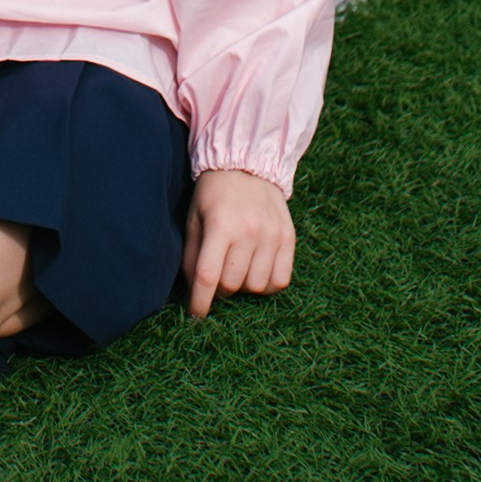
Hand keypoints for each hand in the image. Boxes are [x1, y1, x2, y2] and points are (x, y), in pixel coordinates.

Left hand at [181, 168, 295, 317]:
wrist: (247, 166)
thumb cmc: (214, 195)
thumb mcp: (194, 218)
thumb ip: (191, 255)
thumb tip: (194, 291)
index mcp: (220, 226)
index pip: (207, 276)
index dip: (199, 302)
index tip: (195, 315)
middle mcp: (248, 232)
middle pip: (232, 285)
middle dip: (220, 290)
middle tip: (217, 278)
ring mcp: (272, 236)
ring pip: (257, 287)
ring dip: (244, 287)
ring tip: (237, 269)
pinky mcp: (289, 239)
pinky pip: (281, 281)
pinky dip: (268, 285)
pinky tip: (257, 271)